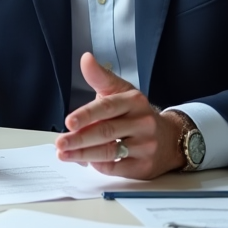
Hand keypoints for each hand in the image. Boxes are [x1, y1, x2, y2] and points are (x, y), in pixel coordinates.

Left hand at [54, 53, 185, 179]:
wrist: (168, 138)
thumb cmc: (135, 113)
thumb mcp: (120, 90)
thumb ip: (100, 76)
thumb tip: (85, 58)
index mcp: (134, 100)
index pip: (107, 107)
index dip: (86, 115)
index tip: (68, 122)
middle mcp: (143, 122)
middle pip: (106, 132)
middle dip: (79, 139)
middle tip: (59, 143)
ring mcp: (146, 145)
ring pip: (109, 152)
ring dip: (83, 155)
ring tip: (64, 154)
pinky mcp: (144, 166)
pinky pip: (116, 168)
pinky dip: (99, 165)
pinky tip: (86, 161)